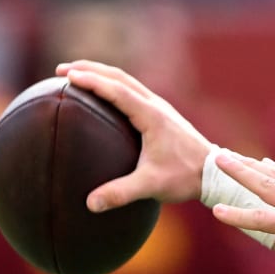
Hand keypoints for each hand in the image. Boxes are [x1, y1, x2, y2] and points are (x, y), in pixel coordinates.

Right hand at [57, 60, 215, 209]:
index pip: (117, 91)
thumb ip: (121, 193)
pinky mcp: (161, 114)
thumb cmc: (184, 178)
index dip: (92, 81)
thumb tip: (90, 204)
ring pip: (126, 81)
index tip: (68, 76)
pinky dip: (112, 85)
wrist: (213, 173)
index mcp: (152, 116)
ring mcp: (159, 107)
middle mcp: (156, 105)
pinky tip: (101, 95)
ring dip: (100, 74)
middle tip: (60, 70)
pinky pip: (132, 91)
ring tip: (75, 75)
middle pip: (119, 77)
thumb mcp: (152, 186)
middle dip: (89, 69)